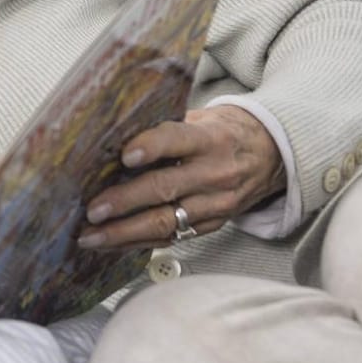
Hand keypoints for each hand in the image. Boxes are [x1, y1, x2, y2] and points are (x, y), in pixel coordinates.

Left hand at [77, 105, 286, 250]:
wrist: (269, 154)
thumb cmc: (220, 132)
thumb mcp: (199, 119)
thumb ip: (162, 127)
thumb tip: (110, 136)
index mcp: (209, 139)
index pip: (177, 139)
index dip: (151, 147)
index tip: (125, 155)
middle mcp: (214, 173)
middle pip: (165, 188)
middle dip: (125, 201)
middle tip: (93, 210)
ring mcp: (215, 203)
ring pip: (166, 221)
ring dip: (124, 232)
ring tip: (92, 236)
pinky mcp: (213, 225)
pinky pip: (172, 237)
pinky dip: (138, 242)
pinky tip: (112, 244)